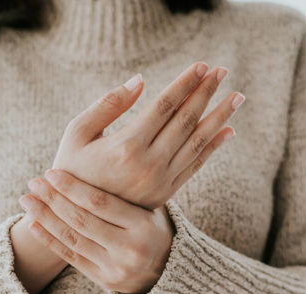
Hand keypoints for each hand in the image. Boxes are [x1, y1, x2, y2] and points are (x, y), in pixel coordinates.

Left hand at [18, 169, 174, 293]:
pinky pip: (72, 258)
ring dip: (45, 218)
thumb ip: (124, 191)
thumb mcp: (149, 208)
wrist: (168, 270)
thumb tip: (94, 152)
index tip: (51, 173)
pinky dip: (50, 241)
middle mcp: (130, 249)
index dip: (72, 187)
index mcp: (144, 225)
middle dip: (53, 199)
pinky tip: (34, 225)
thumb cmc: (153, 228)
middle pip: (82, 220)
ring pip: (73, 239)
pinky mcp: (105, 280)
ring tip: (27, 201)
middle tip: (33, 183)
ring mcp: (116, 268)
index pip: (100, 203)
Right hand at [52, 61, 242, 208]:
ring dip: (218, 117)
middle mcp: (149, 165)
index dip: (185, 83)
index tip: (202, 65)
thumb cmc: (70, 169)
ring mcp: (159, 182)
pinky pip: (194, 166)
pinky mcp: (164, 194)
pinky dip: (212, 147)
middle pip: (186, 121)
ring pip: (197, 143)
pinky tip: (227, 131)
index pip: (164, 106)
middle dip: (206, 93)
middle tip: (223, 71)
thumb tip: (140, 80)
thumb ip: (107, 105)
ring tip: (235, 97)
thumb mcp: (76, 134)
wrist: (75, 217)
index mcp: (126, 147)